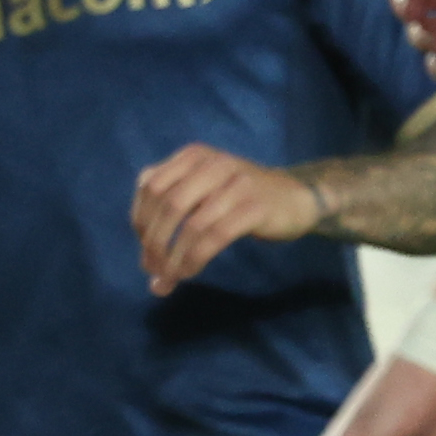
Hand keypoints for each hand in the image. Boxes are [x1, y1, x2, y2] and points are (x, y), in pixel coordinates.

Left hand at [132, 143, 318, 294]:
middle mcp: (212, 164)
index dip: (141, 218)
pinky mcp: (254, 208)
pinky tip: (188, 272)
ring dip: (173, 258)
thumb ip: (171, 197)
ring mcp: (235, 184)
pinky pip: (215, 237)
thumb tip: (141, 238)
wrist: (295, 198)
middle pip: (168, 204)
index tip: (142, 246)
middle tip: (151, 268)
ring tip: (167, 279)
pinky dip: (195, 258)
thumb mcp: (202, 185)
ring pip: (191, 224)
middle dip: (154, 241)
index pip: (151, 184)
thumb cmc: (239, 195)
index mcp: (192, 156)